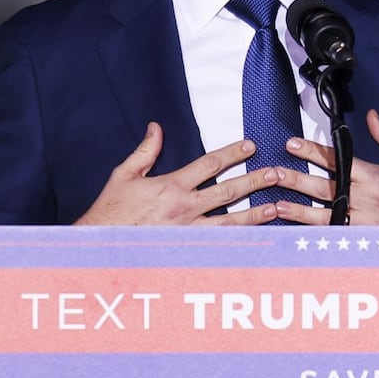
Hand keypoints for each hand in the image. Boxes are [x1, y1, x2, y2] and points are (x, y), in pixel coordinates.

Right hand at [74, 122, 280, 225]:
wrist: (102, 245)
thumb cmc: (111, 211)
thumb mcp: (124, 175)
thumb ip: (145, 152)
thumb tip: (156, 128)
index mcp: (171, 186)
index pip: (208, 165)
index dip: (231, 153)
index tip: (250, 146)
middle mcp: (184, 208)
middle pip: (227, 192)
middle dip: (254, 180)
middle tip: (276, 173)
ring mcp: (188, 231)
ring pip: (230, 222)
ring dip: (255, 213)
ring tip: (276, 206)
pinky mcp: (188, 249)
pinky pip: (219, 245)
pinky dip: (239, 241)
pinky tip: (256, 239)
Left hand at [258, 109, 378, 226]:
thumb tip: (371, 117)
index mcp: (376, 176)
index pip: (338, 160)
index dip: (312, 151)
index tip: (293, 144)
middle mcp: (367, 199)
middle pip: (324, 187)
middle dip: (295, 178)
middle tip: (272, 173)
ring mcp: (365, 222)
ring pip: (324, 215)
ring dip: (298, 210)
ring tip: (276, 205)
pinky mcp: (365, 240)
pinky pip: (336, 236)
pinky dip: (315, 234)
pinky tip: (298, 231)